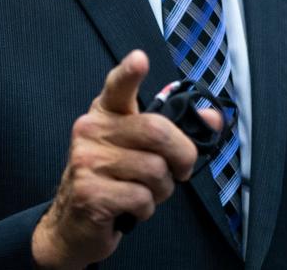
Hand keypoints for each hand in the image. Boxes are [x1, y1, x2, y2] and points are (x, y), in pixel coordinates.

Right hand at [30, 50, 221, 269]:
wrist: (73, 226)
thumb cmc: (113, 182)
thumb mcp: (141, 150)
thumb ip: (173, 131)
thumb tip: (212, 119)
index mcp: (105, 114)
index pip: (117, 86)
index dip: (129, 72)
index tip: (140, 60)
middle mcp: (91, 130)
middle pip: (157, 131)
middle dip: (182, 156)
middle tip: (180, 171)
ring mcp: (86, 160)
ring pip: (155, 169)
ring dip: (162, 190)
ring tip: (144, 192)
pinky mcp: (89, 192)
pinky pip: (141, 198)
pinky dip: (146, 209)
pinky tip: (129, 208)